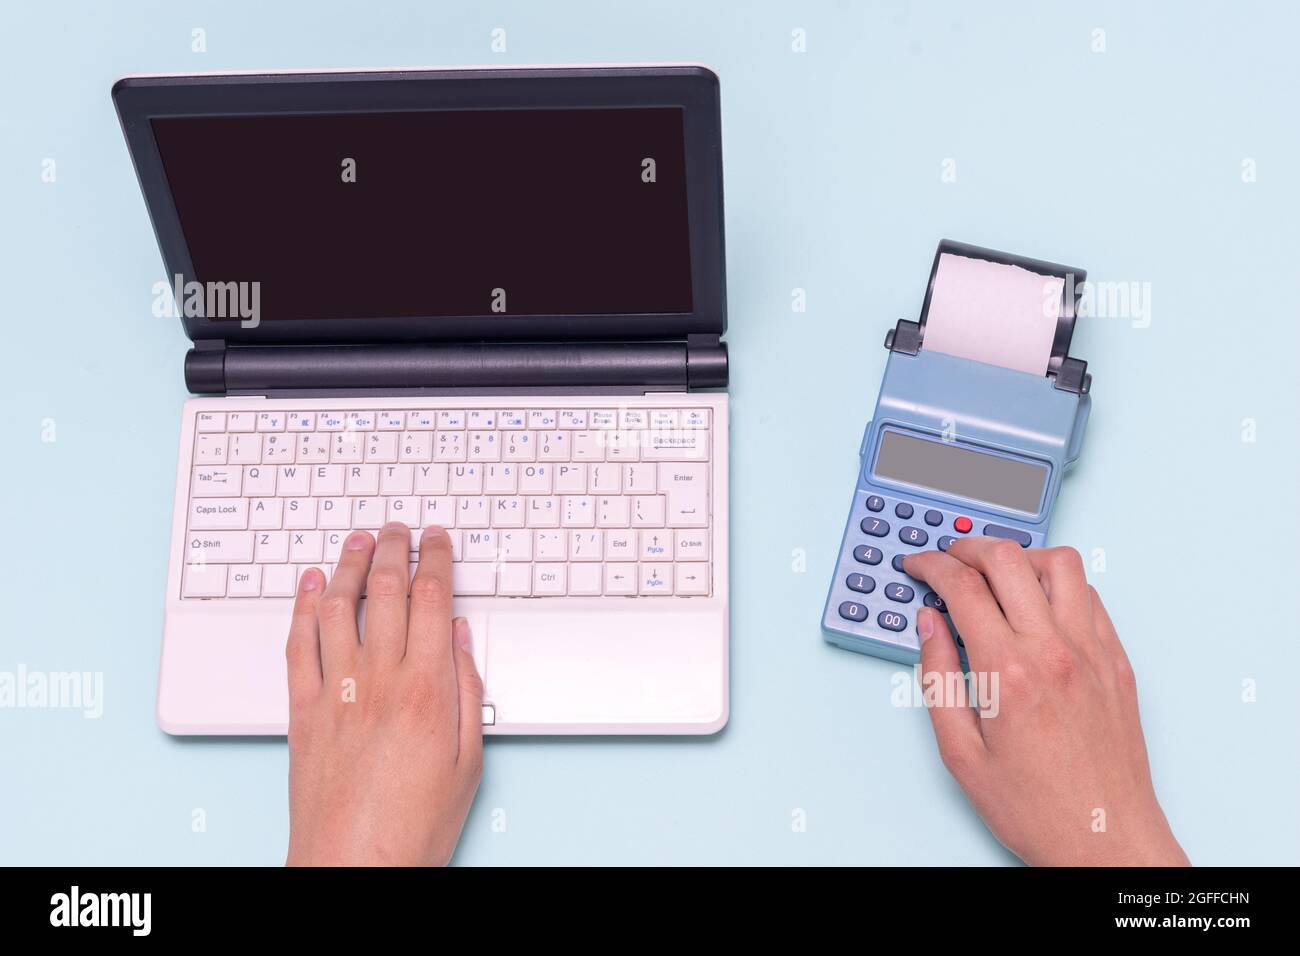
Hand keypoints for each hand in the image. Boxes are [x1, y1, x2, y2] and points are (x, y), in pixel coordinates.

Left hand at [284, 523, 482, 865]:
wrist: (355, 866)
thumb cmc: (415, 825)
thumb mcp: (470, 760)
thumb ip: (467, 690)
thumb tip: (460, 638)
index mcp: (428, 687)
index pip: (433, 598)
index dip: (435, 558)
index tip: (437, 538)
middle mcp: (380, 679)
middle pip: (386, 590)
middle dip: (392, 548)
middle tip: (397, 527)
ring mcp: (335, 691)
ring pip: (337, 606)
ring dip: (347, 565)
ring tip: (356, 540)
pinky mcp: (302, 710)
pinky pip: (298, 644)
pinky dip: (301, 607)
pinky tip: (308, 585)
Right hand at [904, 538, 1187, 866]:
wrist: (1104, 839)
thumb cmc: (1036, 807)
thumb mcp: (960, 751)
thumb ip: (937, 677)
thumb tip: (928, 625)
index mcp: (1008, 672)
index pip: (963, 587)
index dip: (931, 566)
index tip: (918, 566)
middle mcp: (1055, 651)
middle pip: (1008, 560)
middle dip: (968, 548)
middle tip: (948, 559)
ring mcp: (1093, 652)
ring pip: (1061, 564)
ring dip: (1021, 557)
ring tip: (997, 572)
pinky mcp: (1117, 661)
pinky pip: (1091, 597)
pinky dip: (1060, 585)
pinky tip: (1039, 603)